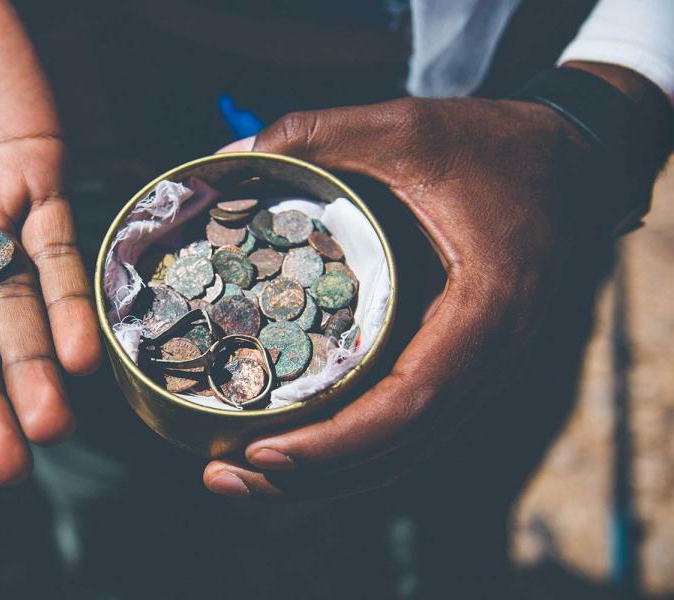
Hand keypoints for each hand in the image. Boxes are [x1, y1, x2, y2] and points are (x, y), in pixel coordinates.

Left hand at [205, 96, 595, 498]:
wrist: (566, 165)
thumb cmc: (492, 147)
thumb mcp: (406, 127)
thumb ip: (318, 134)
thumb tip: (225, 156)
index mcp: (485, 310)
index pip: (410, 402)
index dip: (336, 440)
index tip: (262, 449)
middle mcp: (489, 360)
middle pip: (396, 450)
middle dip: (308, 476)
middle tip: (221, 477)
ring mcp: (479, 374)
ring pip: (401, 453)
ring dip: (323, 477)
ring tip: (240, 476)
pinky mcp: (462, 371)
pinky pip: (406, 430)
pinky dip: (350, 450)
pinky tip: (293, 448)